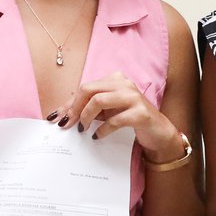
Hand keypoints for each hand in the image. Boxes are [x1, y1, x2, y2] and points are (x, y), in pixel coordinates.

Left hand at [50, 73, 183, 163]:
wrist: (158, 132)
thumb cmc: (130, 119)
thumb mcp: (108, 112)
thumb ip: (89, 109)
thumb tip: (63, 115)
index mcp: (116, 79)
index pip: (85, 87)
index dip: (69, 103)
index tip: (56, 117)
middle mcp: (125, 84)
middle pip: (89, 89)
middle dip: (75, 108)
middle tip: (69, 124)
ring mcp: (134, 97)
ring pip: (99, 100)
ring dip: (86, 116)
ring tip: (83, 129)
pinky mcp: (141, 113)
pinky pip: (114, 120)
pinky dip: (102, 129)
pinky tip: (97, 136)